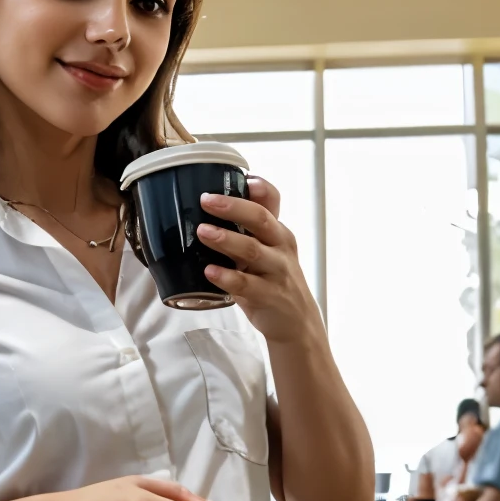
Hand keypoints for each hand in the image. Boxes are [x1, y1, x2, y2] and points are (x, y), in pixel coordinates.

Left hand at [196, 176, 322, 343]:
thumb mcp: (264, 252)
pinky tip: (209, 271)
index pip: (273, 202)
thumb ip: (243, 233)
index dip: (261, 188)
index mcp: (277, 232)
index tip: (245, 177)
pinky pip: (246, 284)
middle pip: (261, 219)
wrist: (297, 322)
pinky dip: (226, 277)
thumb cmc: (272, 281)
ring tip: (202, 232)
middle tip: (206, 200)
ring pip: (252, 250)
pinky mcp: (268, 296)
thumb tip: (203, 213)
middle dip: (233, 207)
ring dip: (226, 239)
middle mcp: (280, 247)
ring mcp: (276, 272)